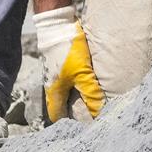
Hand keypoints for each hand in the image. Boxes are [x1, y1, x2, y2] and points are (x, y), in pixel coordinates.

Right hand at [35, 5, 104, 121]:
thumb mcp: (81, 73)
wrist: (57, 24)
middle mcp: (52, 85)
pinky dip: (79, 82)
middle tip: (94, 112)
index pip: (58, 116)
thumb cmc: (66, 50)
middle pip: (63, 104)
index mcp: (54, 92)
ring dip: (79, 95)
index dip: (70, 123)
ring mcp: (55, 73)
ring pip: (67, 90)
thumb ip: (90, 93)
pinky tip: (90, 79)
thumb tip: (99, 112)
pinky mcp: (60, 63)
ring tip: (96, 97)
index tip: (86, 126)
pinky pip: (70, 78)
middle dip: (77, 110)